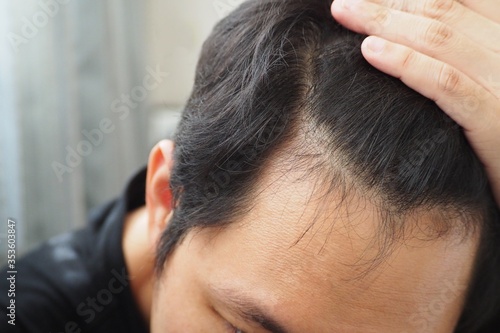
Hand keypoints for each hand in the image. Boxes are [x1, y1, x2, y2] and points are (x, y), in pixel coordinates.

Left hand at [331, 0, 499, 206]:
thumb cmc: (497, 137)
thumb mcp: (486, 88)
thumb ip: (460, 58)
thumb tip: (404, 37)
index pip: (459, 2)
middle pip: (444, 13)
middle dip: (388, 5)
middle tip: (344, 4)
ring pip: (441, 40)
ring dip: (386, 23)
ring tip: (344, 15)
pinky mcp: (496, 120)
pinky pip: (447, 83)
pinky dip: (406, 63)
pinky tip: (369, 51)